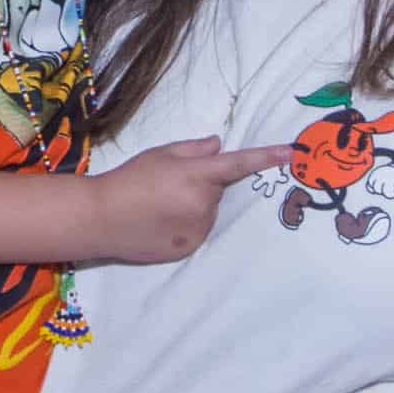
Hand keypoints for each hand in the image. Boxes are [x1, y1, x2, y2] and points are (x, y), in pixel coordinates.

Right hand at [73, 138, 280, 264]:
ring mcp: (198, 228)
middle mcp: (203, 203)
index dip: (267, 157)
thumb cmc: (128, 179)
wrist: (101, 218)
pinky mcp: (190, 247)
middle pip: (217, 190)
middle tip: (168, 185)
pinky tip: (160, 223)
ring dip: (194, 206)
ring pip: (208, 211)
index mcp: (197, 174)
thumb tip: (219, 145)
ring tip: (160, 206)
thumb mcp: (160, 154)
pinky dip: (186, 225)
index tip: (292, 154)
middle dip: (201, 184)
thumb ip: (194, 148)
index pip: (239, 164)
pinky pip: (199, 230)